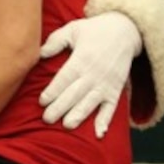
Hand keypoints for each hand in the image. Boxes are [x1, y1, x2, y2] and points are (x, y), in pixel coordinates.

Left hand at [39, 11, 140, 137]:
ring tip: (67, 125)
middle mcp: (94, 73)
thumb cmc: (93, 30)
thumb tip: (38, 53)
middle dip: (61, 107)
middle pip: (75, 93)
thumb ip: (55, 41)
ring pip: (91, 102)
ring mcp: (106, 83)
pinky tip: (99, 133)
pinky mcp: (116, 89)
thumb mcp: (72, 30)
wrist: (126, 31)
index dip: (53, 91)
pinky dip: (106, 121)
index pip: (65, 78)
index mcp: (81, 59)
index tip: (42, 101)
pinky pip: (111, 108)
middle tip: (47, 119)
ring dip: (79, 115)